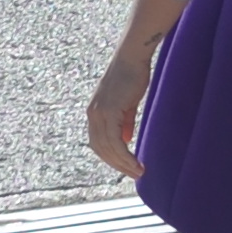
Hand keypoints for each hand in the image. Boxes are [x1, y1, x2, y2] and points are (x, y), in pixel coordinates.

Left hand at [87, 45, 152, 177]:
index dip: (111, 158)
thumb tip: (126, 139)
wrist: (132, 57)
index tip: (126, 167)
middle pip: (101, 149)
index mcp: (95, 113)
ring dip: (123, 164)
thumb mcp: (127, 103)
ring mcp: (99, 114)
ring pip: (108, 149)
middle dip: (118, 165)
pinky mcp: (109, 112)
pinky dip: (125, 155)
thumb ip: (125, 122)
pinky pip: (115, 142)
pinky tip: (135, 161)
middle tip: (134, 174)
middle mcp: (93, 115)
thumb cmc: (132, 75)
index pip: (99, 143)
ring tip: (138, 171)